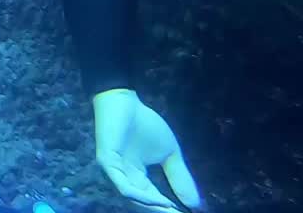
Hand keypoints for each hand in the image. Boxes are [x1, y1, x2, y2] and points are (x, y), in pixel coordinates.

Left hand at [93, 89, 201, 212]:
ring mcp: (113, 171)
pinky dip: (140, 195)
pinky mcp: (107, 162)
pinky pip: (122, 186)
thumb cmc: (144, 124)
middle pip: (143, 202)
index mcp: (136, 177)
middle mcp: (123, 178)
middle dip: (161, 211)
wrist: (125, 101)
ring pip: (133, 198)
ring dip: (153, 206)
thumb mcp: (169, 154)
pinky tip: (157, 200)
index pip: (153, 198)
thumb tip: (196, 204)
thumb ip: (179, 177)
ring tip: (172, 211)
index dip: (168, 208)